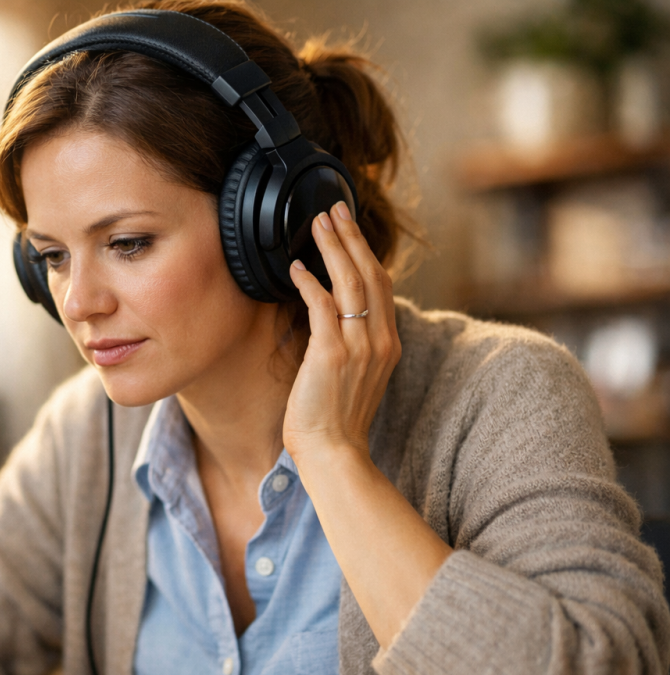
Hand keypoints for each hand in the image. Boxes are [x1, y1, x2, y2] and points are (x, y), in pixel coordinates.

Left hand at [283, 200, 400, 464]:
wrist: (335, 454)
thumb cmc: (335, 420)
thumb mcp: (355, 376)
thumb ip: (353, 345)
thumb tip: (333, 318)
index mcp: (388, 344)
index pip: (381, 286)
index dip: (366, 252)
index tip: (350, 229)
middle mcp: (379, 341)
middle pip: (370, 274)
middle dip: (352, 237)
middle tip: (334, 209)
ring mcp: (358, 346)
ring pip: (350, 282)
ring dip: (333, 248)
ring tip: (318, 223)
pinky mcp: (331, 355)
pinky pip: (322, 306)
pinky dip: (310, 282)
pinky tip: (296, 267)